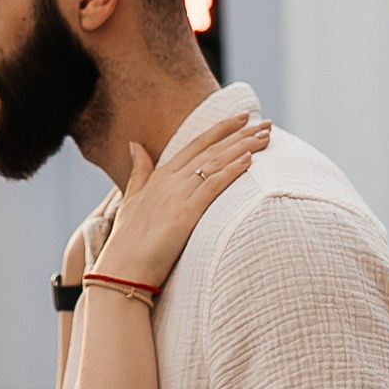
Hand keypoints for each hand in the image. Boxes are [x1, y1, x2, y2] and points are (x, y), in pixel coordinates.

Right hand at [96, 112, 269, 290]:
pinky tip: (249, 159)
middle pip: (211, 149)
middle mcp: (169, 180)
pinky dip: (232, 171)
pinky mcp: (185, 214)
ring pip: (216, 163)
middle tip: (266, 123)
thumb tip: (135, 145)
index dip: (221, 129)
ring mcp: (177, 196)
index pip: (196, 144)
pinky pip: (213, 186)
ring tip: (266, 136)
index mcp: (159, 176)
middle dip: (241, 134)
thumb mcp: (131, 200)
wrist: (122, 270)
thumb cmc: (127, 242)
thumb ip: (139, 172)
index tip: (242, 118)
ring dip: (244, 147)